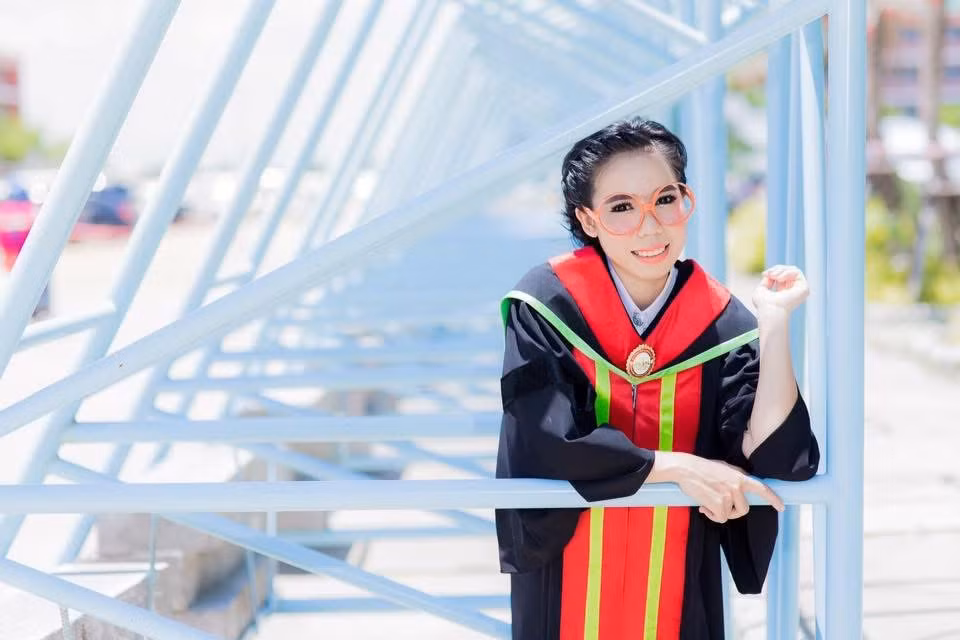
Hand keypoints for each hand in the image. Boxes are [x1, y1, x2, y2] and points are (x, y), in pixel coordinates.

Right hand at [653, 452, 784, 522]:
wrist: (685, 468)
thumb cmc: (701, 468)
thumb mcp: (723, 468)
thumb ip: (735, 477)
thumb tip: (741, 487)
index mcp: (739, 476)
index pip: (761, 488)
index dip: (773, 498)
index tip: (781, 507)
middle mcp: (737, 486)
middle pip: (744, 509)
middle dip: (732, 511)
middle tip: (719, 506)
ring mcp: (729, 495)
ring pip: (729, 514)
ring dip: (718, 512)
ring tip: (707, 502)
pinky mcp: (719, 504)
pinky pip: (720, 518)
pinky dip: (711, 515)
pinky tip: (703, 506)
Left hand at [752, 265, 808, 315]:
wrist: (770, 311)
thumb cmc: (764, 304)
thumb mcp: (761, 289)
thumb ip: (766, 281)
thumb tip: (770, 274)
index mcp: (784, 292)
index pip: (782, 275)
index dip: (773, 271)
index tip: (764, 274)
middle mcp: (793, 291)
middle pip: (788, 271)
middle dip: (777, 269)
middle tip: (769, 274)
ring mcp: (799, 289)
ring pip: (793, 270)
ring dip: (781, 270)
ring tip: (773, 276)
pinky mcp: (804, 288)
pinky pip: (797, 272)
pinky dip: (786, 273)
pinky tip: (779, 279)